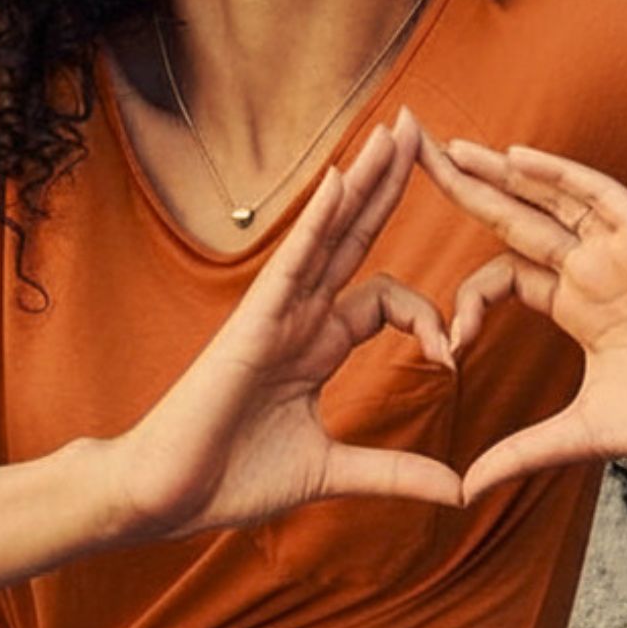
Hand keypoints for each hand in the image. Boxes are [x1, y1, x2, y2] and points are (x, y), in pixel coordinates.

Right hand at [107, 110, 461, 542]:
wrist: (168, 496)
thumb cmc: (233, 478)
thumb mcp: (331, 471)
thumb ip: (393, 471)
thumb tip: (458, 491)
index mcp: (318, 345)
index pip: (386, 298)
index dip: (428, 315)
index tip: (451, 358)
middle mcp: (301, 316)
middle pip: (356, 237)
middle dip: (389, 185)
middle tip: (423, 131)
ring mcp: (277, 313)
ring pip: (329, 234)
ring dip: (364, 181)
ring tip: (397, 131)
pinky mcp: (253, 321)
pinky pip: (292, 261)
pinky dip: (317, 221)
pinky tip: (341, 180)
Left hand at [419, 134, 626, 503]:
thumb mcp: (580, 432)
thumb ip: (521, 452)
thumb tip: (465, 491)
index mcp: (573, 304)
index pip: (501, 275)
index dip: (466, 300)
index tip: (449, 345)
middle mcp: (590, 267)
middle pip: (512, 217)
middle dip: (463, 187)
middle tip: (412, 157)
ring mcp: (619, 249)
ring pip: (548, 196)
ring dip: (499, 172)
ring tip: (450, 148)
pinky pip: (599, 195)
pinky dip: (558, 175)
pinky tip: (514, 158)